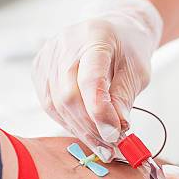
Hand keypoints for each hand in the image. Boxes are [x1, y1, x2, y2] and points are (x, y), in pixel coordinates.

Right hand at [32, 0, 162, 160]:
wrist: (113, 31)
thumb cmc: (128, 49)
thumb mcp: (137, 71)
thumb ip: (125, 98)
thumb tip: (117, 129)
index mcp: (95, 36)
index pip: (90, 79)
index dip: (100, 112)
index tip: (115, 135)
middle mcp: (65, 44)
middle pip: (68, 95)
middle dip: (91, 128)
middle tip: (110, 147)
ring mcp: (48, 57)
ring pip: (57, 105)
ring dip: (81, 131)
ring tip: (102, 146)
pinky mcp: (40, 71)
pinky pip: (51, 105)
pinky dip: (70, 123)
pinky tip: (87, 133)